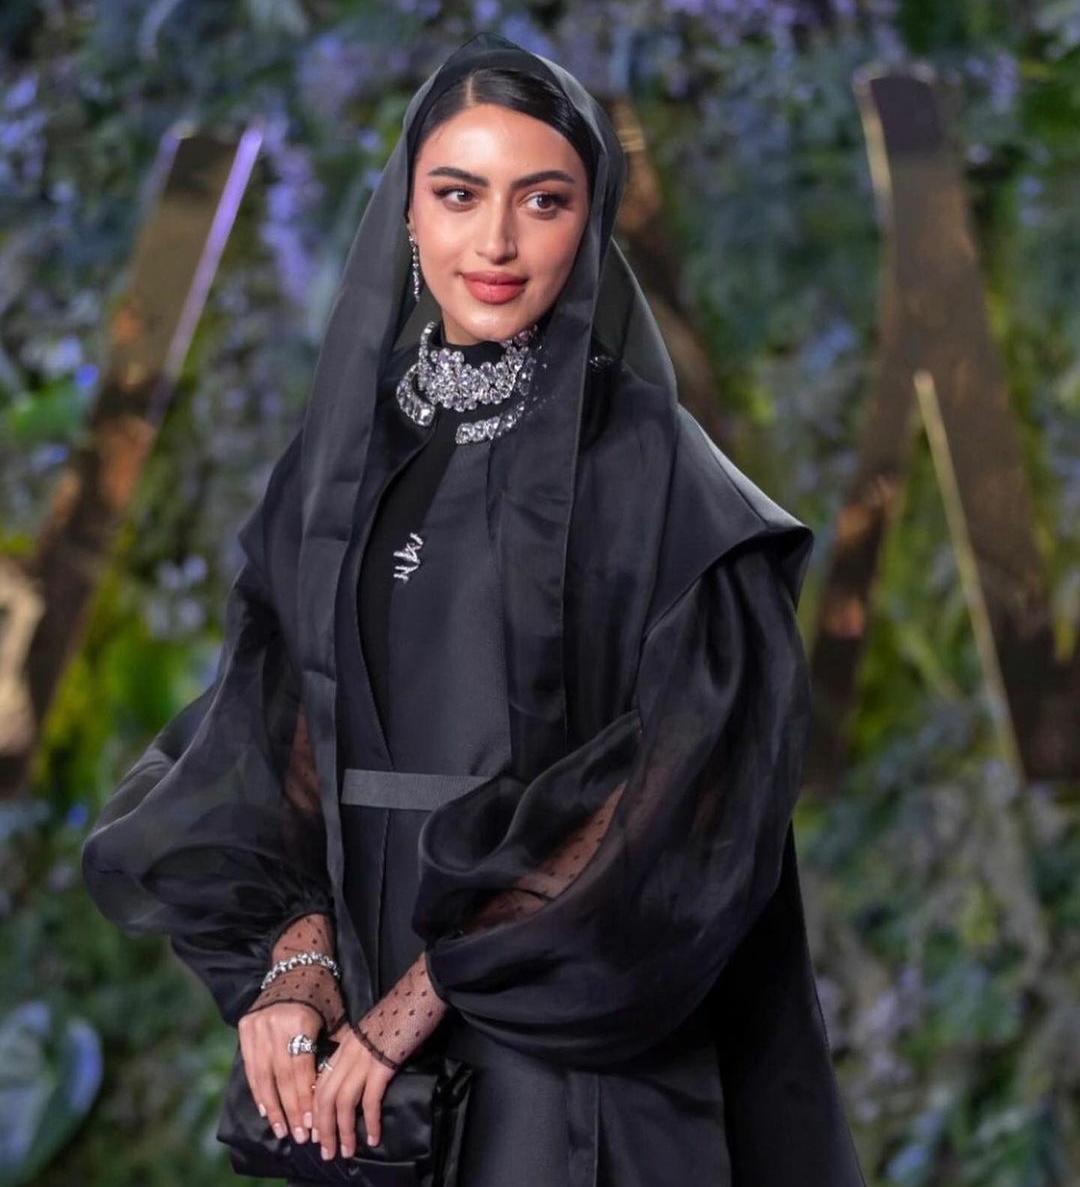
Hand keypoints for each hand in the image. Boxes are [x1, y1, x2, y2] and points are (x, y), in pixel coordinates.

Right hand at [238, 999, 323, 1145]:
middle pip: (281, 1078)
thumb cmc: (323, 993)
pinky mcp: (245, 1026)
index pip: (301, 1071)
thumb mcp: (335, 1018)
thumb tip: (333, 1090)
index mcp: (298, 1022)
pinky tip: (265, 1108)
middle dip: (290, 1109)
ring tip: (281, 1129)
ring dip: (272, 1106)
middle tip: (298, 1135)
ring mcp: (256, 1026)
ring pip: (262, 1075)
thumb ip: (333, 1051)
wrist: (298, 963)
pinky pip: (250, 1065)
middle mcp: (273, 1025)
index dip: (305, 1100)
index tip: (311, 1124)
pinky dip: (257, 1089)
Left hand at [311, 1021, 395, 1157]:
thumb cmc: (398, 1011)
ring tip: (347, 1150)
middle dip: (324, 1128)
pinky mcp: (382, 1064)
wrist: (416, 993)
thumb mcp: (371, 1032)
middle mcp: (348, 1053)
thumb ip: (360, 1052)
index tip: (316, 1132)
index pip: (320, 1083)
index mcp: (344, 1045)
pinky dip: (370, 1121)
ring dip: (343, 1131)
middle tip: (327, 1151)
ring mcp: (364, 1058)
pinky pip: (371, 1099)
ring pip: (343, 1102)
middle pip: (325, 1097)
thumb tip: (359, 1078)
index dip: (315, 1111)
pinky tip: (373, 1137)